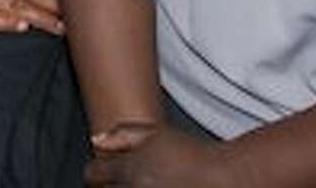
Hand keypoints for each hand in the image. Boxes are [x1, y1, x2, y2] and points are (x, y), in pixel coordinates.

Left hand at [85, 123, 238, 187]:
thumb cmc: (193, 155)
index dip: (97, 171)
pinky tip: (156, 187)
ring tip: (146, 181)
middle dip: (111, 184)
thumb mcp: (158, 133)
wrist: (223, 179)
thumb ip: (123, 135)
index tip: (105, 171)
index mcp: (130, 167)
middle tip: (130, 177)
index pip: (92, 174)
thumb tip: (96, 140)